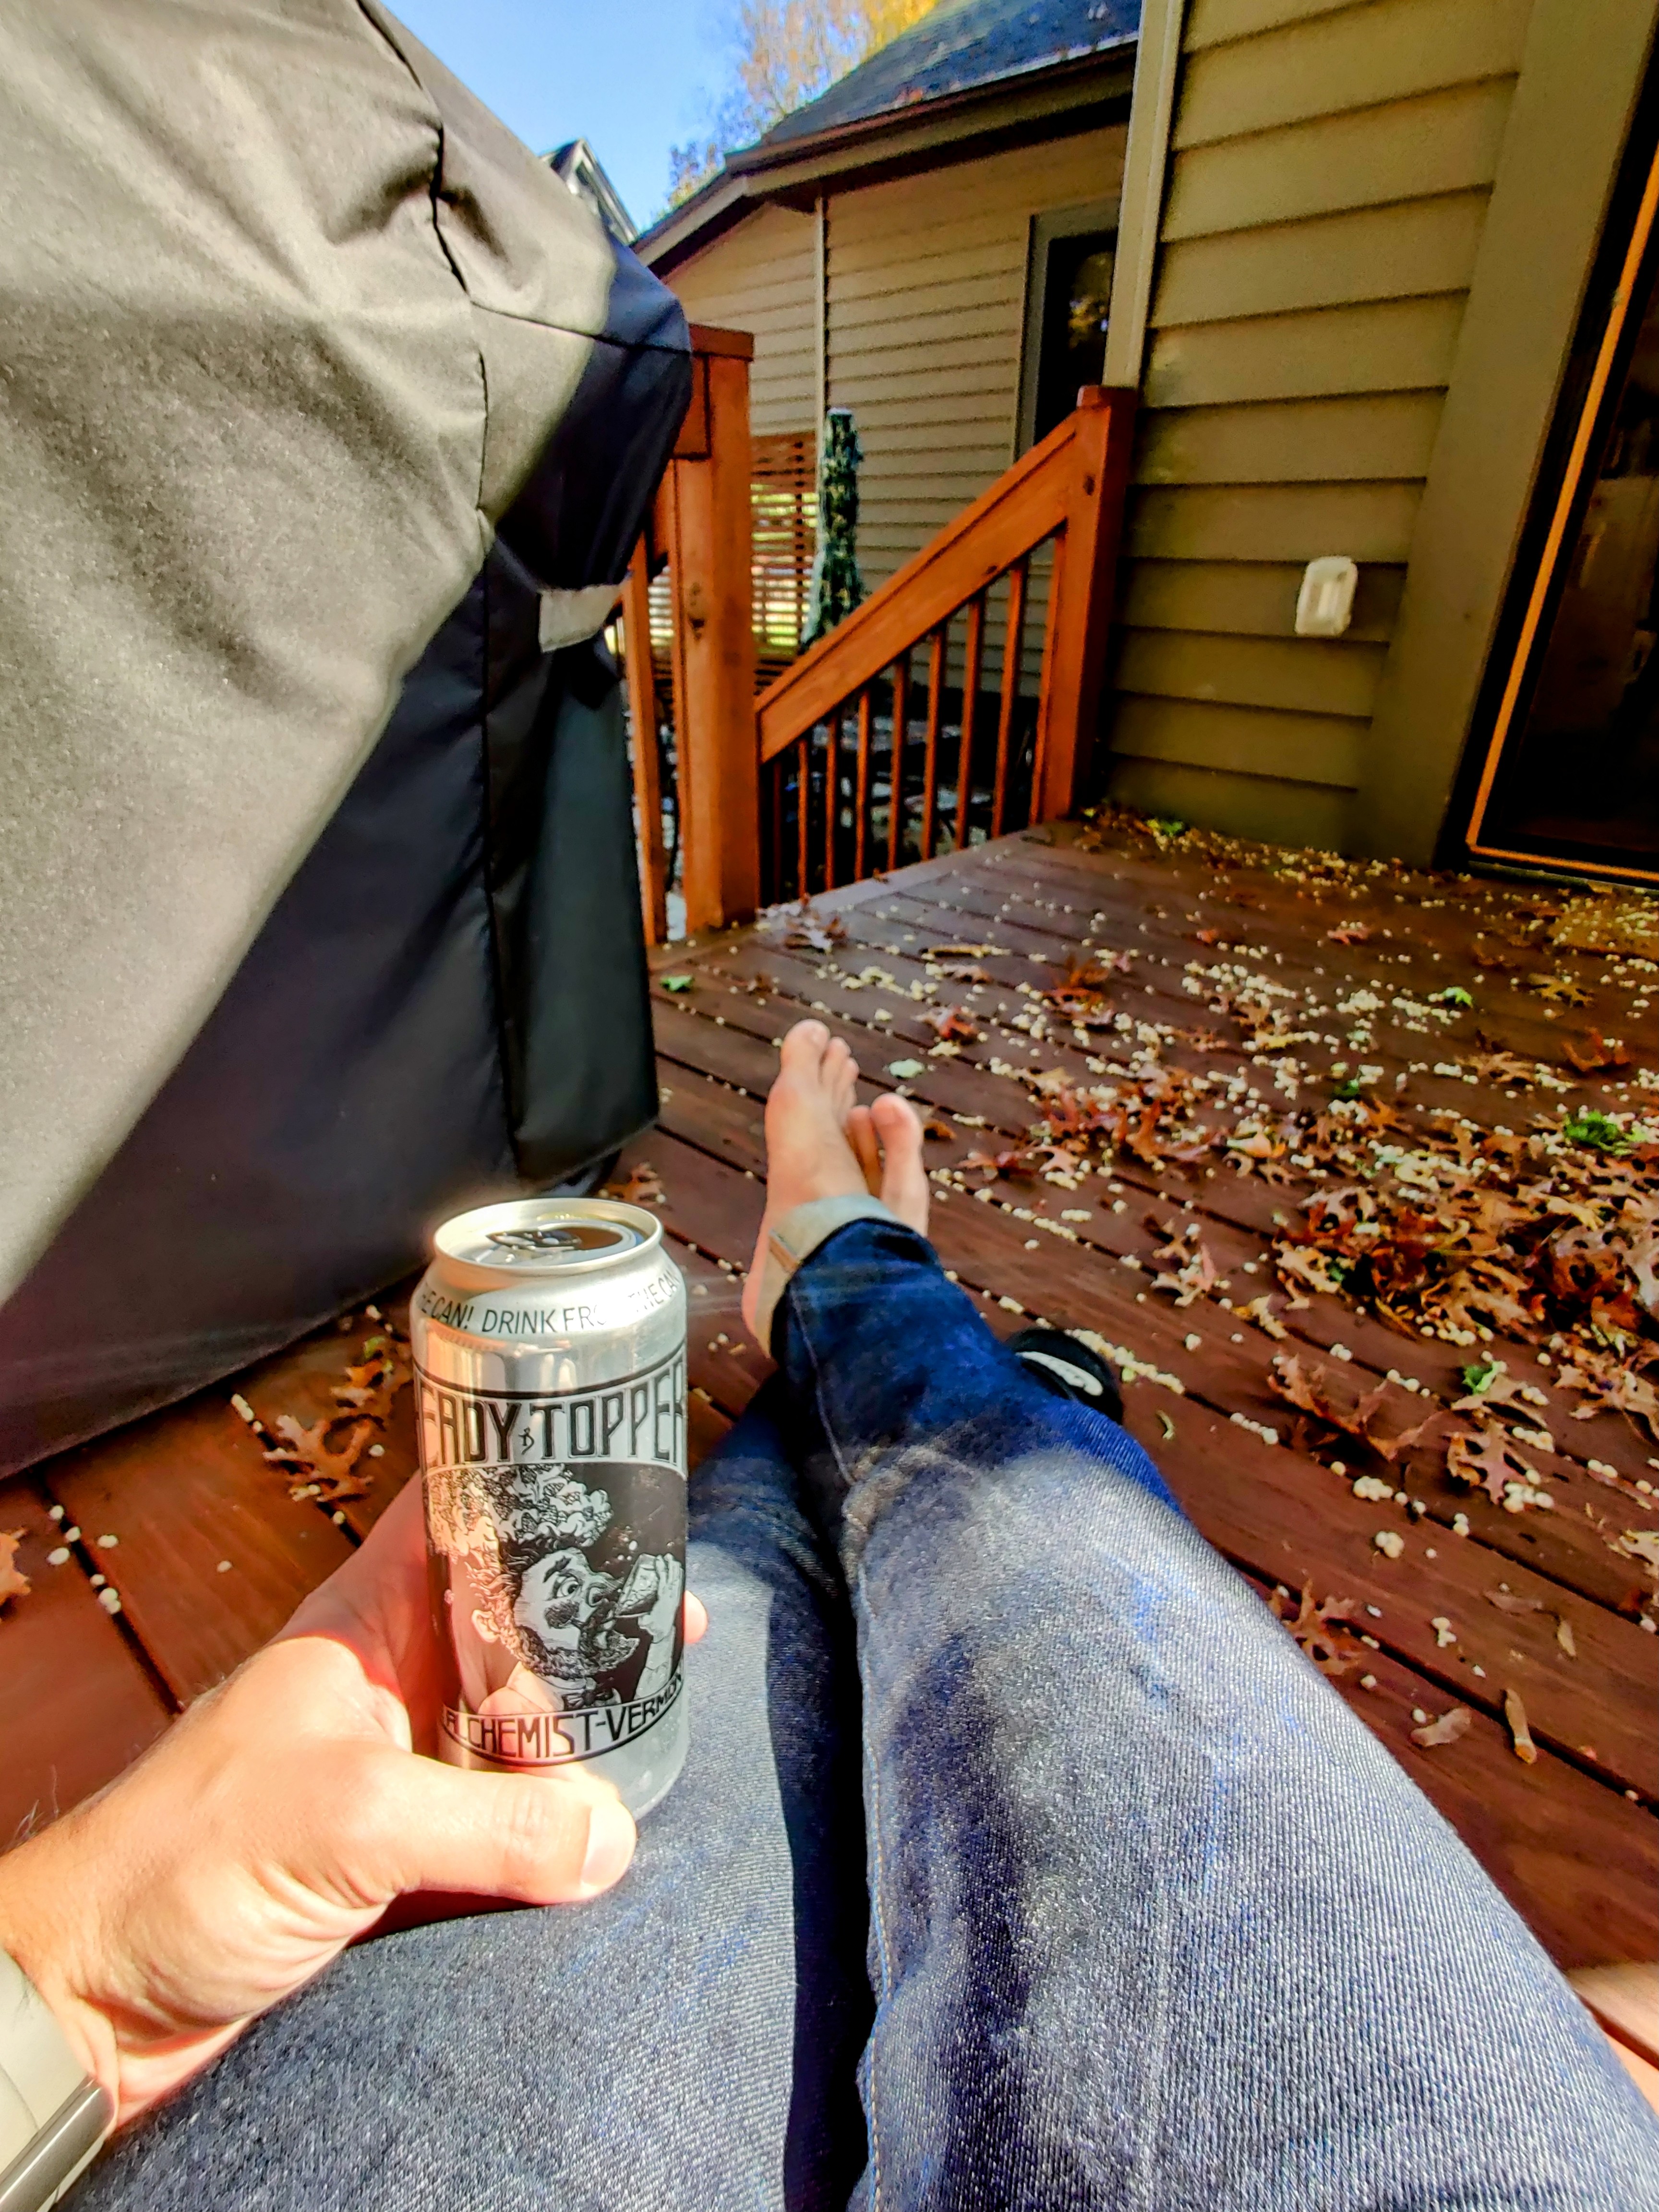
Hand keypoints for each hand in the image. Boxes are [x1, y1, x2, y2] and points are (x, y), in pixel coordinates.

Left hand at [0, 1478, 706, 2126]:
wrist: (95, 1991)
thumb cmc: (184, 1864)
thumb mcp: (352, 1821)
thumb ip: (491, 1824)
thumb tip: (612, 1836)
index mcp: (364, 1623)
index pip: (461, 1513)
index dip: (536, 1486)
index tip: (626, 1486)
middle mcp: (387, 1679)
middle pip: (508, 1620)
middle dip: (591, 1616)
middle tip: (680, 1618)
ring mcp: (393, 1763)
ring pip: (512, 1719)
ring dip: (580, 1724)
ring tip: (668, 1711)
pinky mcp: (395, 1850)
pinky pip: (498, 1814)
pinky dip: (551, 1818)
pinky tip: (613, 1819)